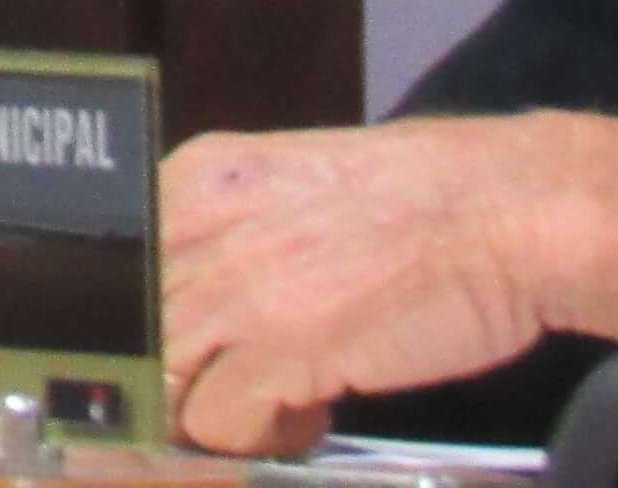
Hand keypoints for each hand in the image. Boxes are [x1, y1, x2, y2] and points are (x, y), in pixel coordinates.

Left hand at [161, 113, 617, 455]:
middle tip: (231, 392)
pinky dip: (259, 438)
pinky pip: (219, 424)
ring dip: (210, 413)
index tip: (170, 357)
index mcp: (194, 179)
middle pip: (126, 331)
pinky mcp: (280, 346)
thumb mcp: (291, 190)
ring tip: (276, 405)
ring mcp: (233, 287)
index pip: (110, 270)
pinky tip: (312, 415)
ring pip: (159, 383)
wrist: (508, 211)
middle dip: (171, 379)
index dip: (132, 327)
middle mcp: (195, 225)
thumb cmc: (423, 205)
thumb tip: (198, 302)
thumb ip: (230, 235)